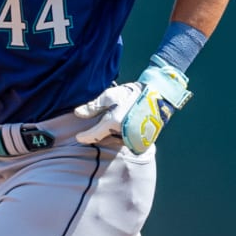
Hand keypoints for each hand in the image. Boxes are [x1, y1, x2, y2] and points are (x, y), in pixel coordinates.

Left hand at [74, 63, 192, 153]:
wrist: (158, 96)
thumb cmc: (132, 94)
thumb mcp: (110, 95)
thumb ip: (93, 107)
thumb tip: (77, 113)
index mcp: (114, 122)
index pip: (93, 135)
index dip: (84, 137)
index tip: (78, 138)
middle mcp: (123, 133)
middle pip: (105, 139)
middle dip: (101, 134)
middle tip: (99, 126)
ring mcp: (134, 139)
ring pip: (116, 141)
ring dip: (112, 136)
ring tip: (114, 124)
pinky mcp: (142, 141)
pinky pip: (127, 142)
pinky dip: (123, 137)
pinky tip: (124, 127)